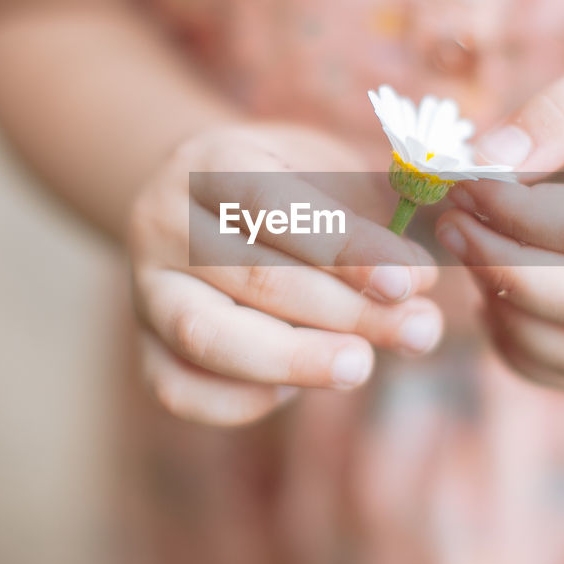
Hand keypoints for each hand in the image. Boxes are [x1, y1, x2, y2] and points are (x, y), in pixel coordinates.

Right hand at [129, 123, 441, 425]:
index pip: (274, 206)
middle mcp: (164, 221)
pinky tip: (299, 390)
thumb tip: (421, 285)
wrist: (205, 201)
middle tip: (419, 331)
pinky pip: (177, 389)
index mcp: (211, 161)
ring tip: (363, 367)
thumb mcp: (332, 172)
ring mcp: (145, 288)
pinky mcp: (143, 344)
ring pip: (208, 336)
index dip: (345, 248)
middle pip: (253, 277)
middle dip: (347, 311)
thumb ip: (377, 219)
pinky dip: (239, 401)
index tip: (409, 280)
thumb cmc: (292, 187)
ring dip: (294, 360)